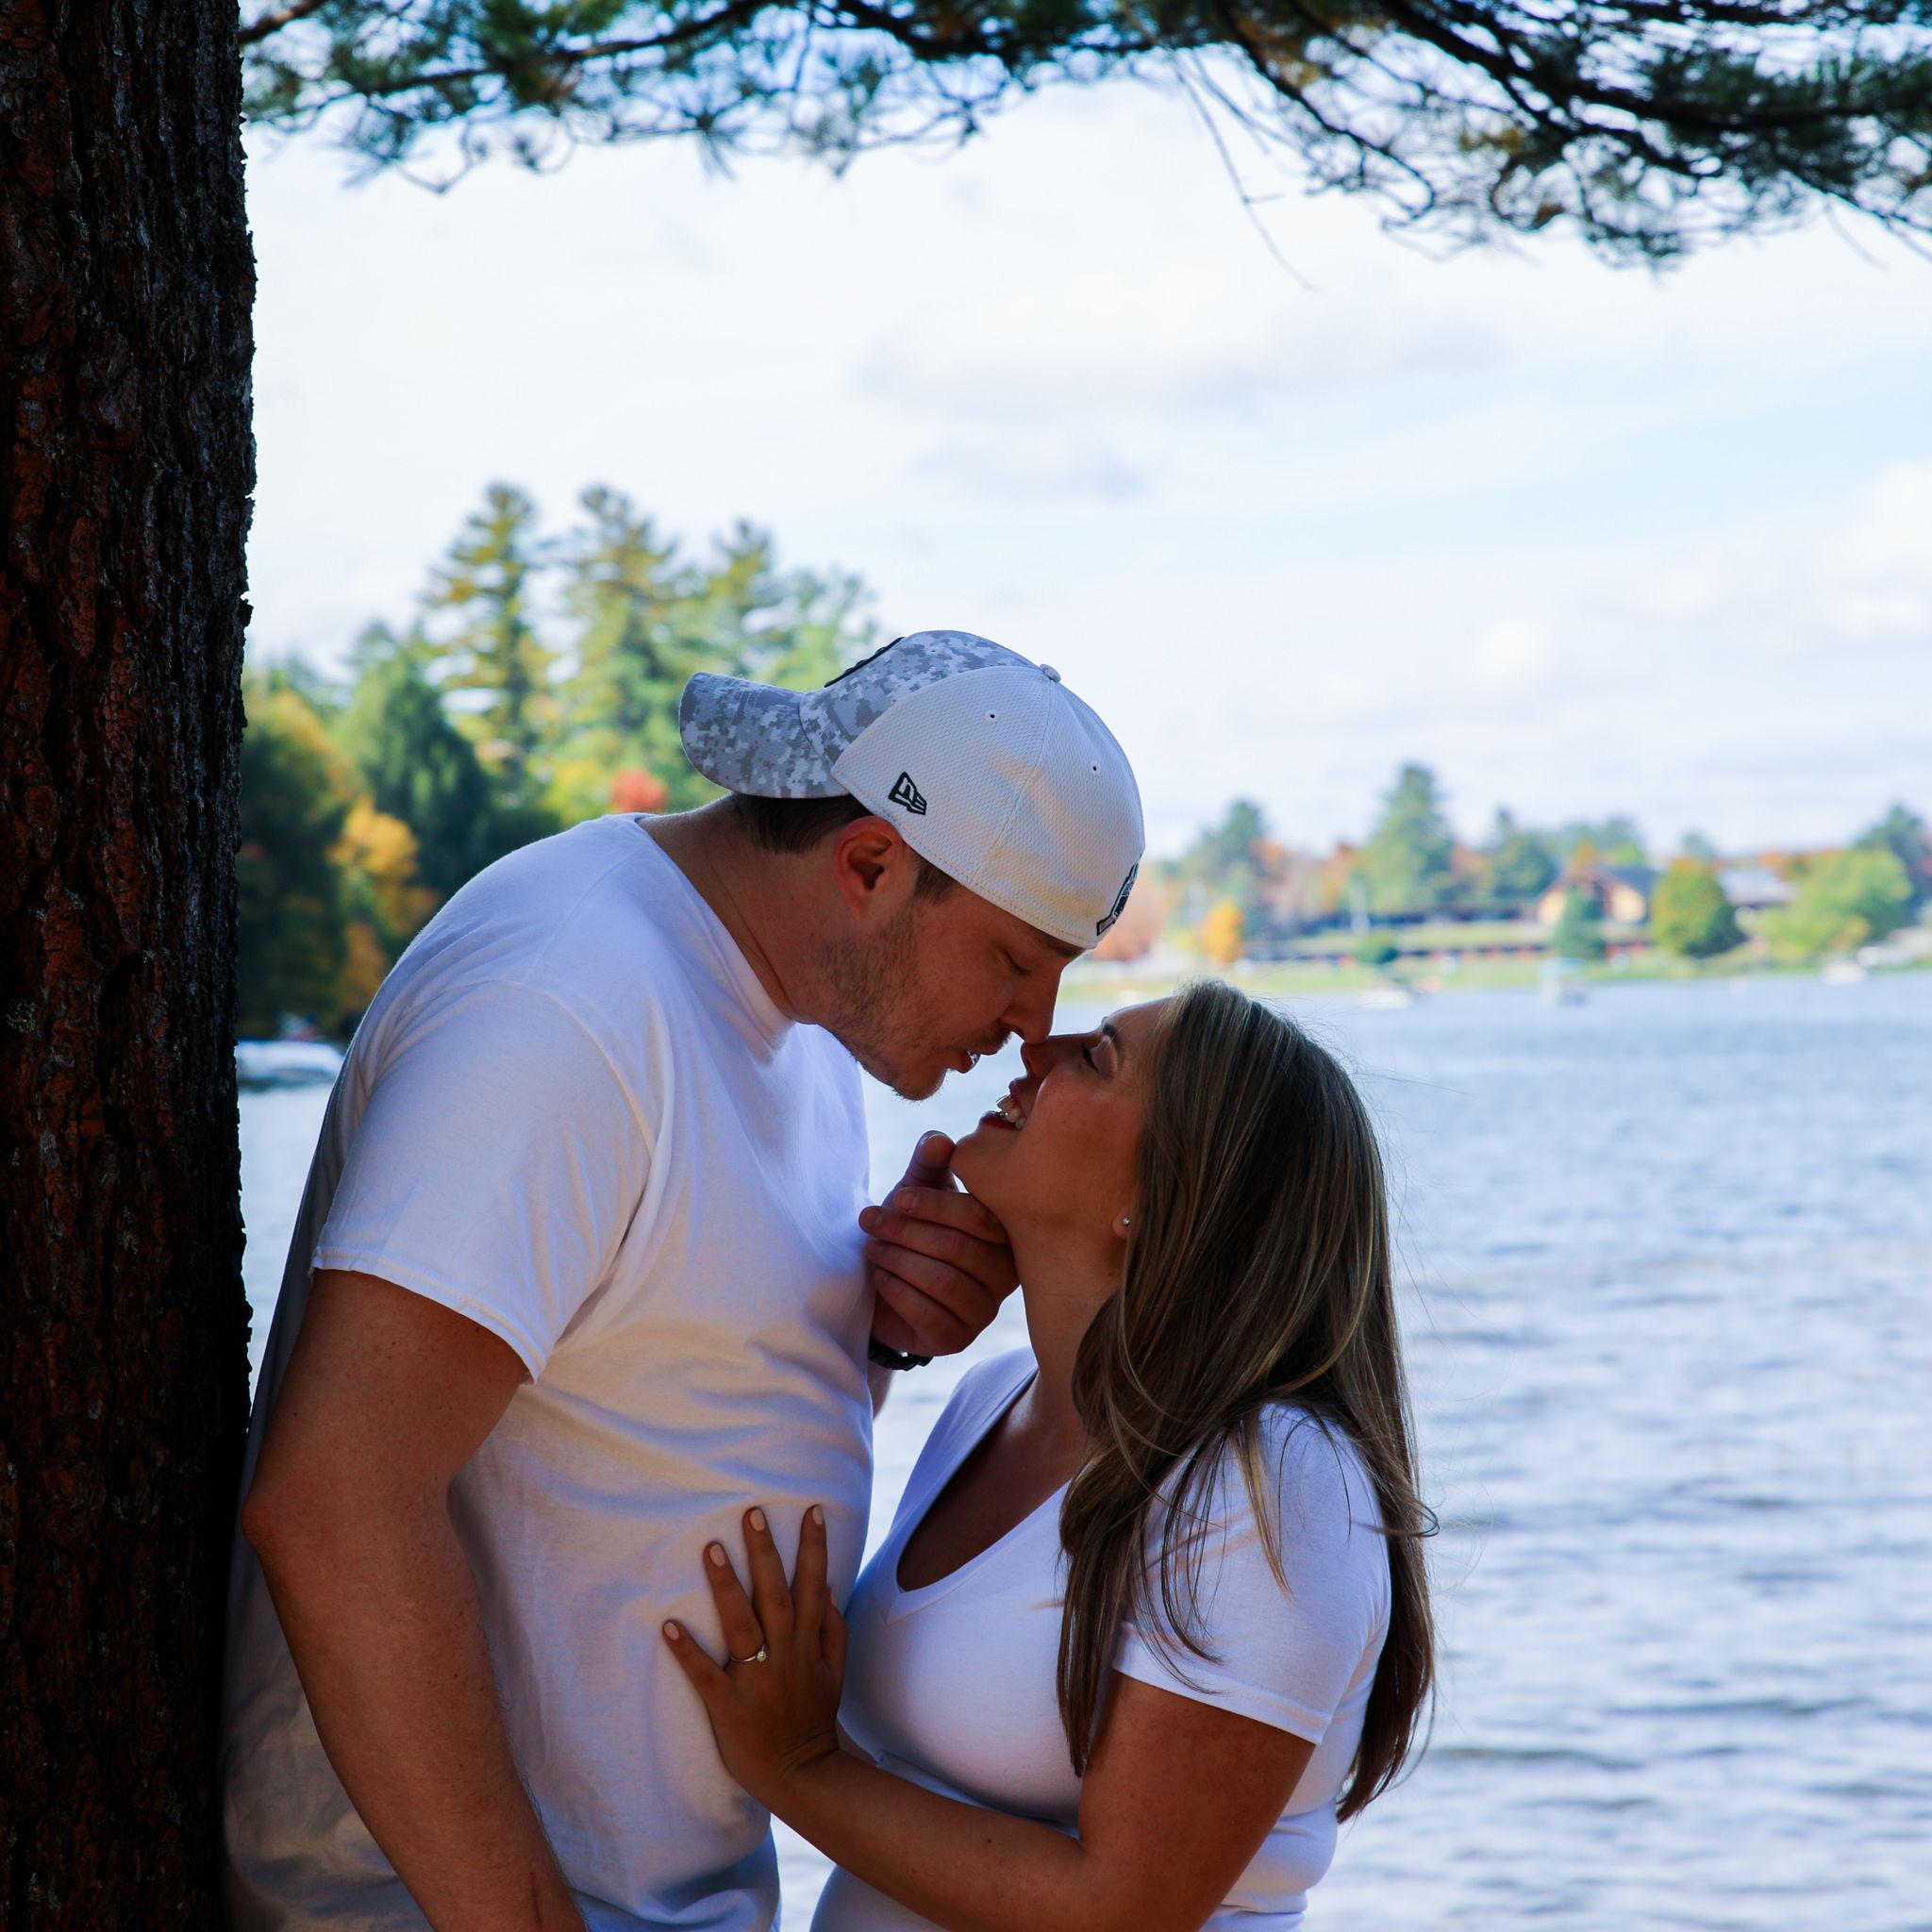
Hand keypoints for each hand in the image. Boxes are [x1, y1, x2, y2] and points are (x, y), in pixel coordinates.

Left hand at [662, 1506, 845, 1808]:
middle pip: (775, 1595)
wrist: (802, 1777)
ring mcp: (756, 1680)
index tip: (810, 1511)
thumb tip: (831, 1591)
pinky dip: (688, 1651)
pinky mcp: (729, 1706)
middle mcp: (784, 1656)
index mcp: (808, 1646)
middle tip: (752, 1513)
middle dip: (765, 1553)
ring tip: (712, 1549)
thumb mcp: (836, 1677)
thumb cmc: (813, 1722)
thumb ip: (834, 1634)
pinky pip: (706, 1675)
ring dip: (727, 1587)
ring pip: (741, 1625)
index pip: (813, 1587)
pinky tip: (669, 1625)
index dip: (813, 1548)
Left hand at [862, 1133, 1018, 1357]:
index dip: (935, 1205)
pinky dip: (900, 1293)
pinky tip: (881, 1278)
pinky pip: (931, 1316)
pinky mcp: (959, 1340)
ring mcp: (984, 1310)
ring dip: (900, 1260)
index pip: (980, 1216)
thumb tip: (939, 1140)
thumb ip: (927, 1165)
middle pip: (959, 1248)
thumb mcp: (915, 1192)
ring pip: (945, 1281)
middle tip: (869, 1220)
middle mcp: (1005, 1273)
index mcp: (1004, 1232)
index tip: (898, 1197)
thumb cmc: (909, 1232)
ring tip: (873, 1248)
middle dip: (908, 1232)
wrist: (881, 1288)